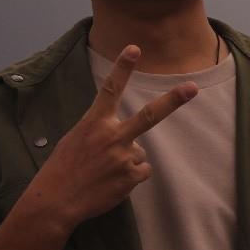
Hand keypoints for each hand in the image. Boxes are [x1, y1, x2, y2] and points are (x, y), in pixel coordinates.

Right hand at [27, 45, 198, 229]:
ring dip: (127, 161)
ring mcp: (123, 157)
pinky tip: (111, 183)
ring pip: (139, 152)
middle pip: (149, 115)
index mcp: (94, 122)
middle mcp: (112, 136)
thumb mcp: (76, 139)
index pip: (110, 89)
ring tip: (105, 172)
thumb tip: (124, 137)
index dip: (123, 67)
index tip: (135, 48)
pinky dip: (129, 177)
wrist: (57, 200)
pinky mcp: (131, 176)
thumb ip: (101, 131)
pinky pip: (141, 171)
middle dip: (173, 100)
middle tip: (192, 88)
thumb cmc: (63, 168)